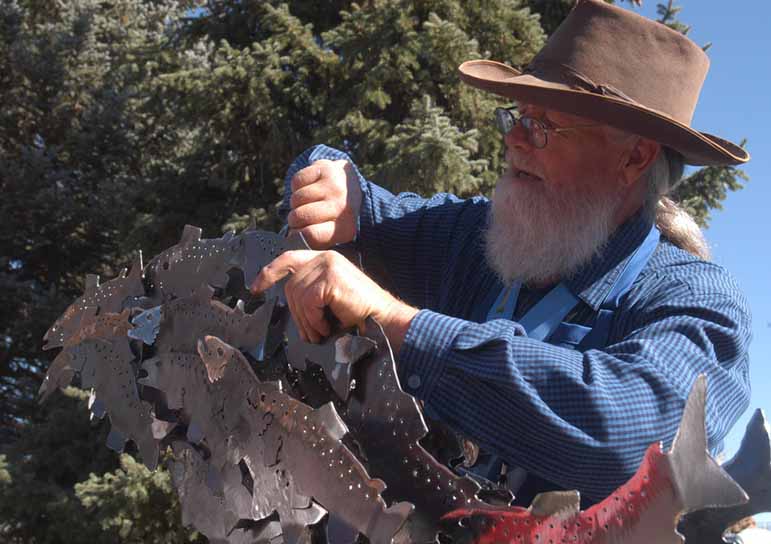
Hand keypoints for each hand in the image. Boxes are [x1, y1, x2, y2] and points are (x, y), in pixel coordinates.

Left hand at [250, 250, 417, 349]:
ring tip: (321, 331)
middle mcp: (325, 257)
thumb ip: (310, 292)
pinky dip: (314, 319)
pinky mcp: (331, 277)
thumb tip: (289, 305)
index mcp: (324, 260)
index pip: (288, 258)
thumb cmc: (359, 313)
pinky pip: (308, 301)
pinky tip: (327, 326)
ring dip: (307, 320)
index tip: (256, 287)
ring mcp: (328, 265)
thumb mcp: (329, 299)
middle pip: (290, 284)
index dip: (269, 272)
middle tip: (309, 332)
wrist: (382, 318)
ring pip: (297, 295)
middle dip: (296, 313)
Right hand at [288, 159, 361, 248]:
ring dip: (295, 203)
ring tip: (306, 203)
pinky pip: (296, 181)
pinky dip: (297, 186)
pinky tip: (308, 188)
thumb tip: (290, 239)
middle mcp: (341, 205)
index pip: (311, 235)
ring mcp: (334, 185)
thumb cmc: (335, 216)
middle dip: (294, 219)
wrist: (352, 186)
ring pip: (296, 199)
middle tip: (301, 218)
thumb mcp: (332, 233)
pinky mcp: (325, 168)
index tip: (296, 234)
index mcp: (345, 227)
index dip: (297, 235)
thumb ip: (313, 240)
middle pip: (299, 216)